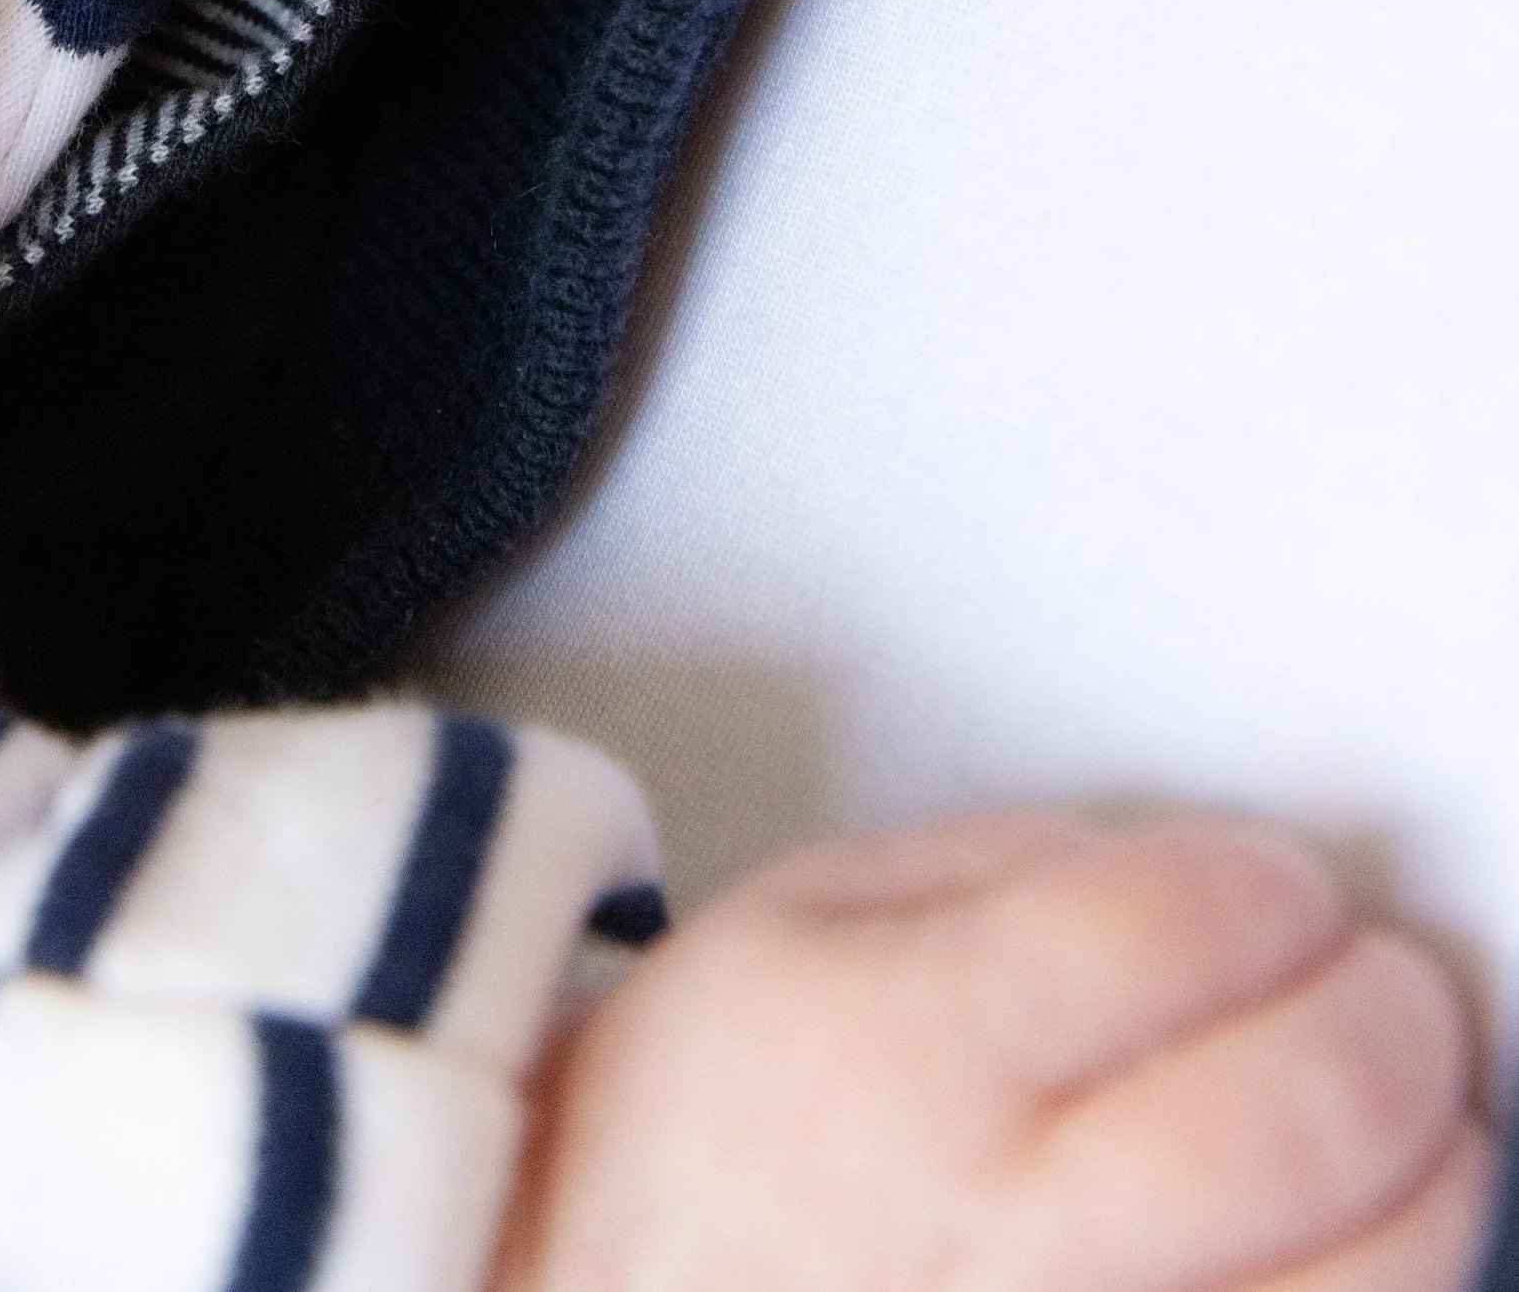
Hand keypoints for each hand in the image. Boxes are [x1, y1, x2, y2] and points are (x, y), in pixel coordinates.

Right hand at [494, 812, 1488, 1291]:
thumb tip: (1199, 887)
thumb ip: (1003, 869)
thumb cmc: (691, 1142)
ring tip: (1419, 1135)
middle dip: (1391, 1029)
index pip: (1168, 932)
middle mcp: (996, 1237)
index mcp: (905, 1055)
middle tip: (1396, 997)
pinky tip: (1339, 1260)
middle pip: (1295, 1124)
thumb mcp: (796, 921)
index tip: (1291, 895)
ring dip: (1431, 1191)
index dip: (1270, 892)